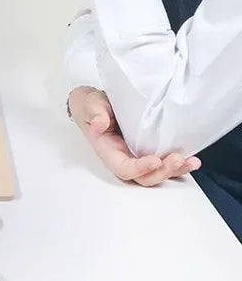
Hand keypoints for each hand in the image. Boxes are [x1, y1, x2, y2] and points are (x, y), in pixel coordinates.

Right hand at [68, 86, 200, 184]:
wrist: (96, 102)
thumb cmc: (91, 105)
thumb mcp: (89, 104)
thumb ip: (94, 112)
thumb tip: (99, 123)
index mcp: (108, 150)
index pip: (123, 168)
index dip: (139, 168)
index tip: (154, 160)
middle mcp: (124, 157)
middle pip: (144, 177)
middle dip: (162, 172)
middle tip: (176, 159)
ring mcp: (137, 155)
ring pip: (157, 173)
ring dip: (175, 171)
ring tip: (190, 162)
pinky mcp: (148, 149)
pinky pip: (164, 162)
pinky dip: (179, 165)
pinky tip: (192, 160)